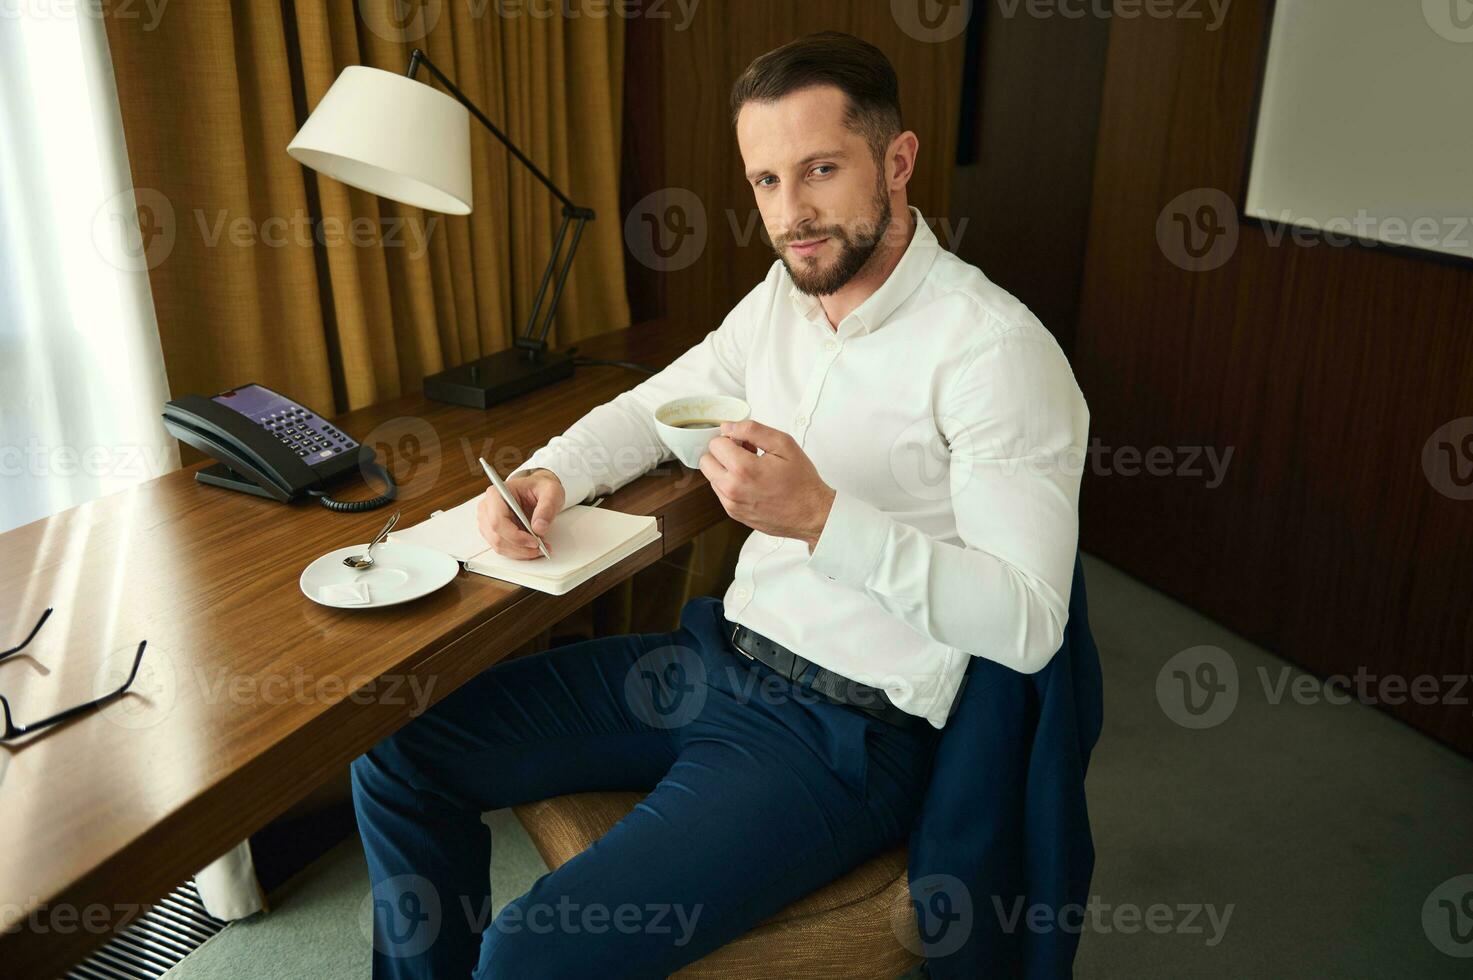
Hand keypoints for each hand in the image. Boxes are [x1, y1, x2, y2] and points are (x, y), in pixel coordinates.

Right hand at [476, 468, 564, 559]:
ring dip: (520, 552)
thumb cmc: (541, 488)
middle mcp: (488, 507)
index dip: (515, 536)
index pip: (497, 521)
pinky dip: (518, 552)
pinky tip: (532, 548)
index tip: (534, 541)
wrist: (539, 490)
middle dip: (520, 547)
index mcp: (496, 493)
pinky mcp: (493, 531)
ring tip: (540, 548)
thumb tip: (539, 528)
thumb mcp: (551, 492)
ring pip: (499, 545)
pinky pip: (502, 548)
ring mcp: (488, 520)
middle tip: (541, 547)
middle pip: (497, 536)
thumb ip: (547, 508)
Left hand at [699, 420, 835, 550]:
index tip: (744, 442)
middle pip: (706, 461)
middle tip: (744, 453)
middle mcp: (732, 489)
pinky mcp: (734, 513)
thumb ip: (752, 430)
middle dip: (722, 453)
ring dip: (725, 469)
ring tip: (750, 469)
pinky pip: (720, 492)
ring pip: (711, 477)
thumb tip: (728, 427)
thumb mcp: (783, 444)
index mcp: (743, 469)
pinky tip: (751, 483)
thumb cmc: (801, 481)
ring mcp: (731, 504)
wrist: (811, 514)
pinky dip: (730, 484)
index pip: (715, 444)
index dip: (730, 438)